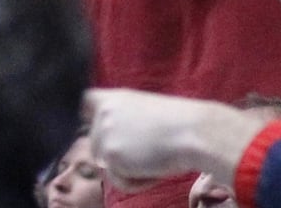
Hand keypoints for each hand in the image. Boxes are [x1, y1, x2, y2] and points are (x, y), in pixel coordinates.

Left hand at [85, 89, 260, 188]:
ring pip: (107, 166)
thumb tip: (109, 148)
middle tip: (148, 152)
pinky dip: (137, 183)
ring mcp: (104, 133)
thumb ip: (124, 123)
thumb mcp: (147, 114)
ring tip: (154, 159)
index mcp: (116, 98)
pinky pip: (118, 182)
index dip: (86, 116)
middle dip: (118, 157)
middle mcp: (104, 113)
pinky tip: (153, 169)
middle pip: (95, 146)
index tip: (91, 125)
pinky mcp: (110, 155)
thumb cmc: (181, 125)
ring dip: (130, 171)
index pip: (84, 101)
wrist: (195, 132)